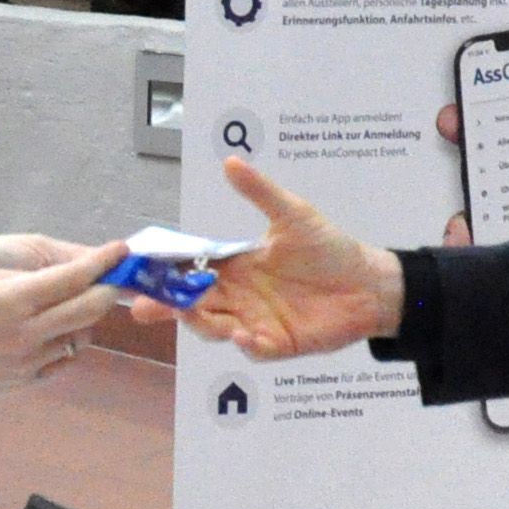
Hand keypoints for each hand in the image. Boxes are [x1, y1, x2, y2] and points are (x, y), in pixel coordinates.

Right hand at [0, 246, 125, 405]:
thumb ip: (14, 275)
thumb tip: (51, 277)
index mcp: (12, 300)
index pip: (73, 278)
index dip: (102, 262)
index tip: (118, 251)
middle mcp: (27, 332)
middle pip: (90, 309)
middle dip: (108, 290)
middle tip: (112, 279)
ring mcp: (29, 361)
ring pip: (80, 336)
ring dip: (85, 318)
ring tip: (71, 305)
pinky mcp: (26, 382)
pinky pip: (64, 360)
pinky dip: (69, 343)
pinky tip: (54, 332)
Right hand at [140, 156, 399, 359]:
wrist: (369, 283)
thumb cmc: (329, 248)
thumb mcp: (293, 215)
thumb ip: (260, 193)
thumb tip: (231, 161)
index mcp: (235, 266)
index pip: (189, 269)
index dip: (163, 272)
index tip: (139, 270)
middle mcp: (238, 296)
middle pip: (190, 303)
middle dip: (165, 306)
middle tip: (144, 307)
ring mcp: (254, 321)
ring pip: (213, 327)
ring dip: (201, 324)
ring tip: (194, 313)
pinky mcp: (277, 343)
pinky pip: (253, 347)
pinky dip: (245, 343)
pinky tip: (243, 334)